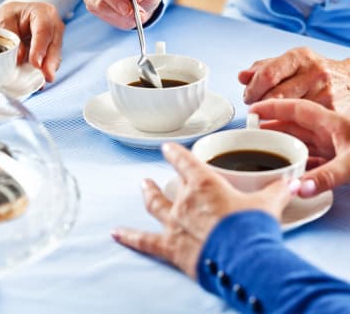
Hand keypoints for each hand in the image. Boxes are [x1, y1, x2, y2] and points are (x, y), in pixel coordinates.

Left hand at [0, 1, 64, 81]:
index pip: (44, 30)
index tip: (36, 63)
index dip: (40, 48)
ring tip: (41, 82)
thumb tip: (20, 58)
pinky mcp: (54, 51)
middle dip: (50, 63)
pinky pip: (52, 62)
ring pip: (56, 56)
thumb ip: (11, 38)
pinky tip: (39, 80)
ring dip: (48, 69)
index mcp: (43, 12)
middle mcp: (54, 25)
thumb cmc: (11, 17)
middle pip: (54, 45)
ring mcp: (57, 38)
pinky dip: (45, 71)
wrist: (17, 18)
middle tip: (46, 77)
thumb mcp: (4, 22)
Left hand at [112, 143, 296, 277]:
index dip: (175, 153)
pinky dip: (130, 237)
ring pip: (155, 205)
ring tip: (142, 188)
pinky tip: (116, 234)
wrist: (246, 259)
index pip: (185, 162)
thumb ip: (277, 191)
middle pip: (169, 185)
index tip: (167, 148)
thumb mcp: (268, 205)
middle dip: (160, 179)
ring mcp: (175, 224)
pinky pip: (145, 241)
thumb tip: (291, 182)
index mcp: (206, 185)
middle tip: (151, 176)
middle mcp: (186, 201)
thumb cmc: (254, 228)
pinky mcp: (171, 248)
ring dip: (148, 196)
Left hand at [238, 47, 349, 114]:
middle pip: (274, 97)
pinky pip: (301, 125)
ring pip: (287, 114)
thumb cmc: (312, 71)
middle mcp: (315, 73)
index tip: (248, 96)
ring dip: (272, 118)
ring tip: (272, 115)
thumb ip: (262, 68)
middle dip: (260, 105)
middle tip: (257, 109)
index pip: (267, 75)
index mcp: (300, 57)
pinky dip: (288, 127)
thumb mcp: (289, 62)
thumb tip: (242, 76)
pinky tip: (286, 124)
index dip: (252, 89)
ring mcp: (325, 94)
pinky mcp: (332, 113)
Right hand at [250, 98, 349, 196]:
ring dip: (282, 144)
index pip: (295, 109)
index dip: (272, 108)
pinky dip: (297, 161)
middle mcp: (330, 132)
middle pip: (294, 125)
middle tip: (250, 133)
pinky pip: (311, 157)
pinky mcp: (339, 160)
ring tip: (262, 149)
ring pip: (301, 141)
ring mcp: (335, 145)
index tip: (252, 110)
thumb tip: (296, 188)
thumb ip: (324, 177)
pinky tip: (288, 168)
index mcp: (331, 123)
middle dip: (271, 127)